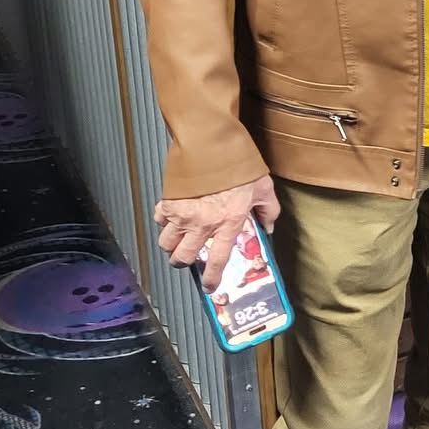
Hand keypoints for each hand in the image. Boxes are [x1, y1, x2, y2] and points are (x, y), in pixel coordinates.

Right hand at [155, 175, 279, 290]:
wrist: (212, 143)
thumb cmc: (238, 164)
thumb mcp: (263, 188)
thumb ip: (268, 210)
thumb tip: (269, 226)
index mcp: (227, 223)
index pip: (218, 261)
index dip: (212, 278)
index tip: (210, 286)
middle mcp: (202, 224)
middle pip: (182, 257)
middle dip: (183, 262)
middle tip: (188, 257)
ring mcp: (182, 214)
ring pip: (167, 243)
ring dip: (172, 245)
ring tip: (179, 240)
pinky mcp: (169, 201)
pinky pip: (159, 219)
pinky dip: (163, 221)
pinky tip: (172, 217)